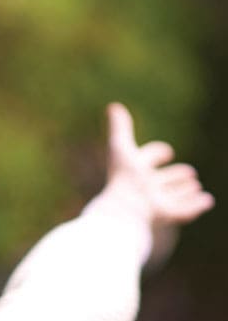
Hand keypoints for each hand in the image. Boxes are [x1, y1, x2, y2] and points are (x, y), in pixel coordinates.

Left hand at [105, 102, 213, 225]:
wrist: (126, 206)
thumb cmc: (123, 176)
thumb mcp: (121, 147)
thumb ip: (120, 128)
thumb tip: (113, 106)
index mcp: (134, 170)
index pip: (148, 158)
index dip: (157, 154)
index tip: (167, 152)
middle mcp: (146, 187)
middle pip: (163, 180)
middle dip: (175, 176)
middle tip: (189, 172)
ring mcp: (157, 202)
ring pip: (173, 196)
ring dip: (185, 191)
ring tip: (195, 186)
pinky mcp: (168, 215)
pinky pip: (185, 211)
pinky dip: (196, 205)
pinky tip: (208, 200)